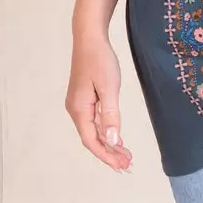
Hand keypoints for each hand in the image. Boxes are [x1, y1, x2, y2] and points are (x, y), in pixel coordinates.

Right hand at [65, 33, 132, 172]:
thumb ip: (110, 114)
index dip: (106, 155)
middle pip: (92, 137)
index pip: (91, 140)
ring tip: (124, 154)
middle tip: (127, 164)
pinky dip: (105, 129)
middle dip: (109, 152)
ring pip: (93, 129)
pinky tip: (115, 136)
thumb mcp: (109, 87)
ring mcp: (79, 103)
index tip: (121, 166)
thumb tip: (111, 139)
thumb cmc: (99, 59)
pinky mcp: (84, 97)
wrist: (89, 37)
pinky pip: (94, 119)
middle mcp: (75, 109)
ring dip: (108, 142)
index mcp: (79, 109)